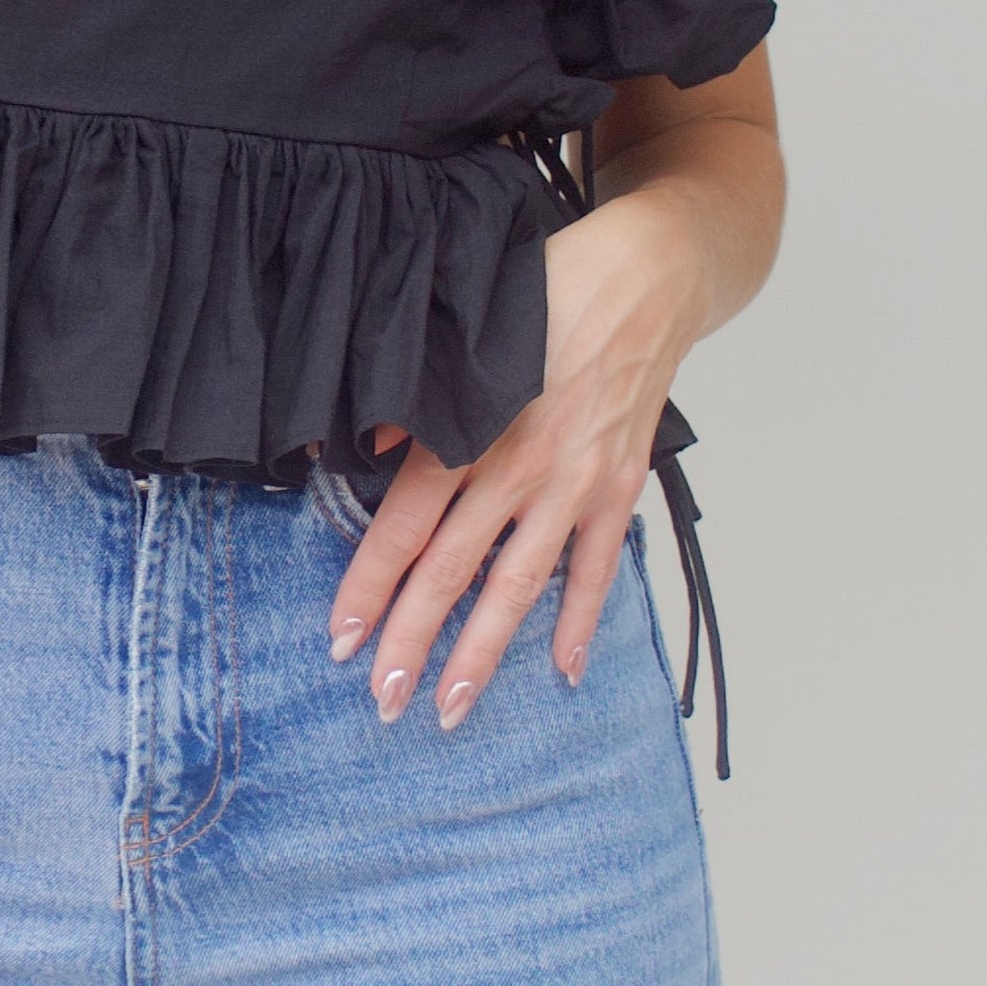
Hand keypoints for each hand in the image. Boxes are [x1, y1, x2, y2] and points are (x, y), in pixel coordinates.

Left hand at [325, 187, 709, 728]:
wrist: (646, 278)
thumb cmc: (544, 291)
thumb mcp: (460, 331)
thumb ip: (411, 397)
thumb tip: (359, 446)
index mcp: (469, 428)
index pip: (404, 527)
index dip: (368, 586)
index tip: (340, 639)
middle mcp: (519, 467)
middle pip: (453, 571)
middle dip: (414, 642)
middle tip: (384, 700)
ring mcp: (574, 484)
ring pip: (518, 587)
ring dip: (483, 652)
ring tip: (453, 707)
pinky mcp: (618, 488)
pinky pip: (594, 569)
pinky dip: (578, 622)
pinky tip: (558, 669)